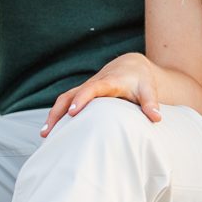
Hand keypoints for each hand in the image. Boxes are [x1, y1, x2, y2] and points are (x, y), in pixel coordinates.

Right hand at [41, 52, 161, 136]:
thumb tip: (156, 118)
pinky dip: (58, 115)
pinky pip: (66, 102)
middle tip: (49, 132)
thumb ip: (151, 103)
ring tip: (45, 136)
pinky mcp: (83, 94)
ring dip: (54, 115)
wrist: (132, 66)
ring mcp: (86, 88)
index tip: (74, 113)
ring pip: (64, 99)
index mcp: (108, 82)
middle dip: (58, 112)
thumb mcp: (148, 89)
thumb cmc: (140, 79)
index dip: (83, 99)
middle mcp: (93, 84)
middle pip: (70, 95)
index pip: (93, 89)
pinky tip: (52, 132)